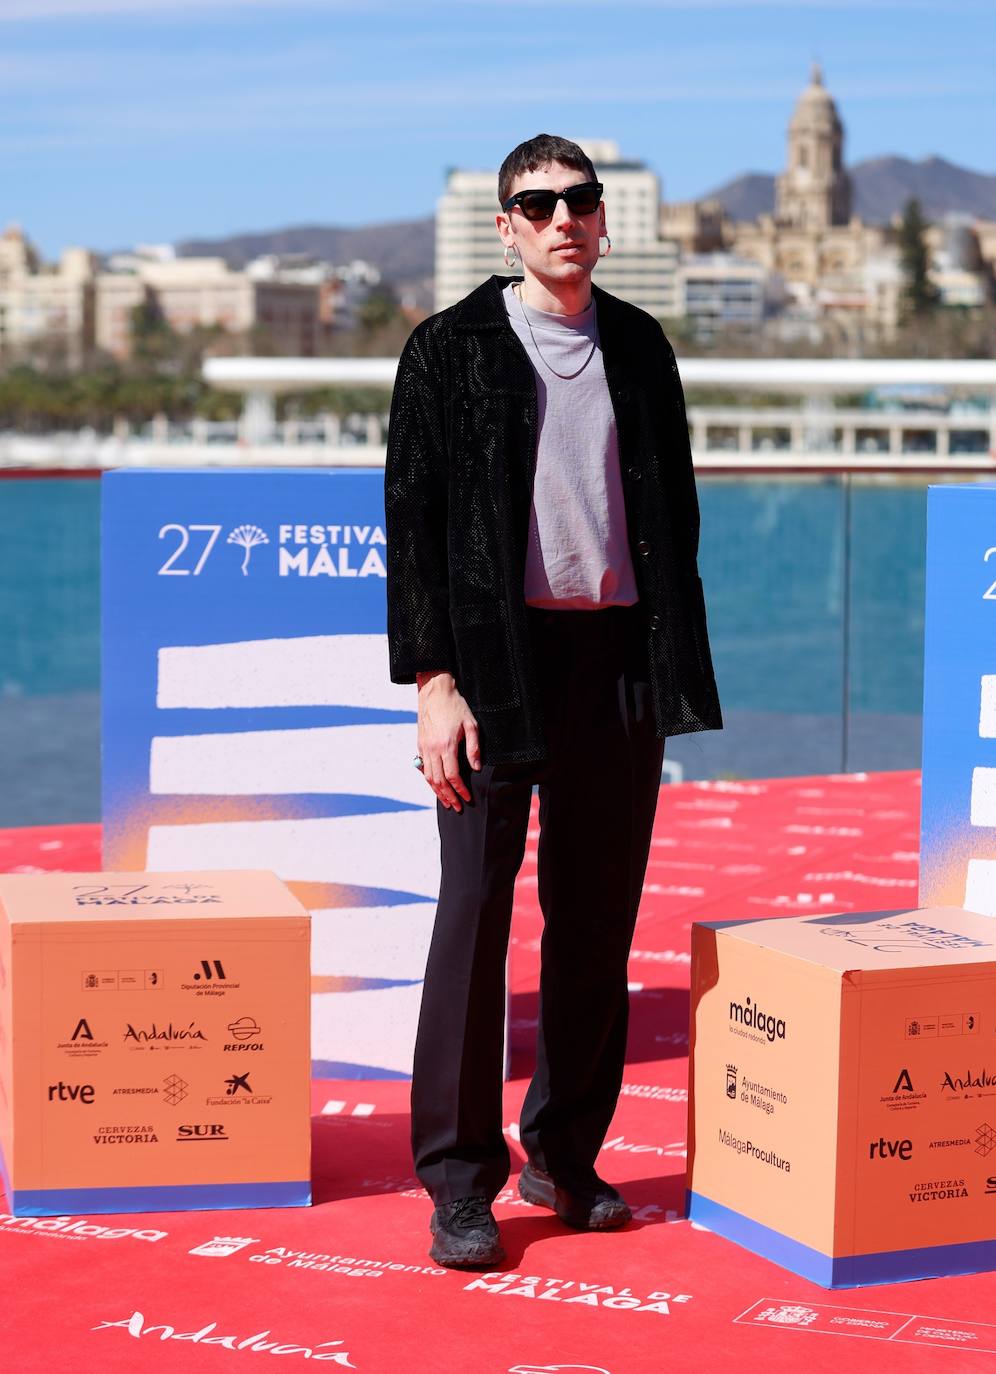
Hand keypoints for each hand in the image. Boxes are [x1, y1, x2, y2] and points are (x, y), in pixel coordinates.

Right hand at [416, 671, 480, 811]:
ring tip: (446, 802)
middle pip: (439, 781)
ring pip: (428, 777)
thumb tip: (475, 769)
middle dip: (448, 796)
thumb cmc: (456, 706)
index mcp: (446, 746)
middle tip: (457, 807)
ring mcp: (424, 747)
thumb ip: (474, 748)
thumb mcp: (471, 725)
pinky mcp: (420, 744)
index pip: (453, 776)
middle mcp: (432, 749)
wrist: (434, 691)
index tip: (468, 798)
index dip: (460, 790)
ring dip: (437, 792)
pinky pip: (423, 768)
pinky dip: (429, 780)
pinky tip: (435, 786)